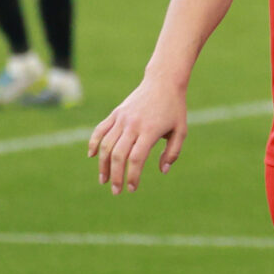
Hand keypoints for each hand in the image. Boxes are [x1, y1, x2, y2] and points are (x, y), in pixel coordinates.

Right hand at [88, 78, 188, 192]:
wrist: (162, 83)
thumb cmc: (174, 109)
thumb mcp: (181, 131)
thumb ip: (172, 152)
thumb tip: (163, 171)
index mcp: (150, 131)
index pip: (136, 158)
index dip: (133, 175)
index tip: (132, 188)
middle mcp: (133, 125)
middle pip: (118, 155)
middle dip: (116, 175)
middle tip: (116, 190)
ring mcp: (122, 119)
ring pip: (106, 145)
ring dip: (103, 164)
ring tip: (104, 179)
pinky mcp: (115, 113)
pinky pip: (100, 130)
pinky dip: (94, 143)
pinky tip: (92, 156)